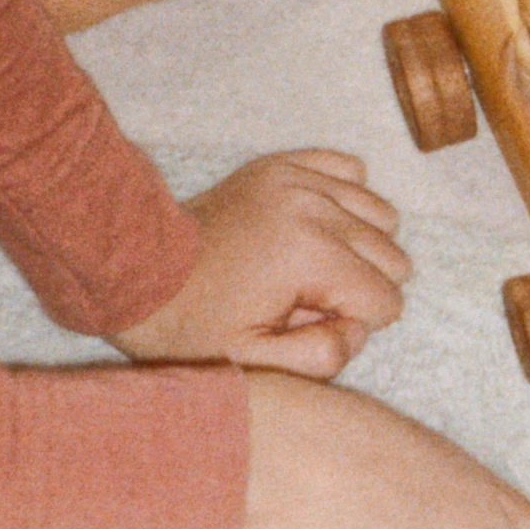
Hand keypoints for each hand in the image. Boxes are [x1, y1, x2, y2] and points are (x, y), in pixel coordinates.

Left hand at [116, 149, 406, 377]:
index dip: (351, 324)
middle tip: (303, 300)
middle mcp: (314, 205)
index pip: (387, 301)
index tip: (303, 323)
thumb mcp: (254, 363)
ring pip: (382, 216)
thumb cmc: (190, 325)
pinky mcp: (283, 165)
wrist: (137, 269)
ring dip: (358, 247)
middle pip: (392, 257)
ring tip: (309, 267)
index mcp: (311, 253)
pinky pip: (351, 172)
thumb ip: (323, 356)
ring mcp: (298, 177)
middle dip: (358, 287)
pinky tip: (316, 228)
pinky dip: (346, 202)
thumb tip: (359, 326)